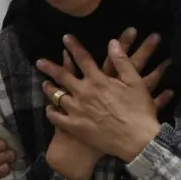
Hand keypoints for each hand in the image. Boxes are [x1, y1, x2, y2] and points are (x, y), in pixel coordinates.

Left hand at [42, 32, 171, 162]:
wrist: (137, 141)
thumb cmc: (140, 111)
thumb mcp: (136, 83)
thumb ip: (122, 61)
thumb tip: (112, 42)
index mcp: (98, 81)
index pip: (82, 58)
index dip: (73, 46)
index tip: (65, 38)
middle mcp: (84, 93)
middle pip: (62, 76)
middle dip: (49, 67)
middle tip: (40, 62)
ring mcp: (77, 111)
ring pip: (56, 96)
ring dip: (49, 89)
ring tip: (44, 84)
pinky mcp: (75, 127)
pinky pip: (56, 118)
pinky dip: (51, 112)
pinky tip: (50, 109)